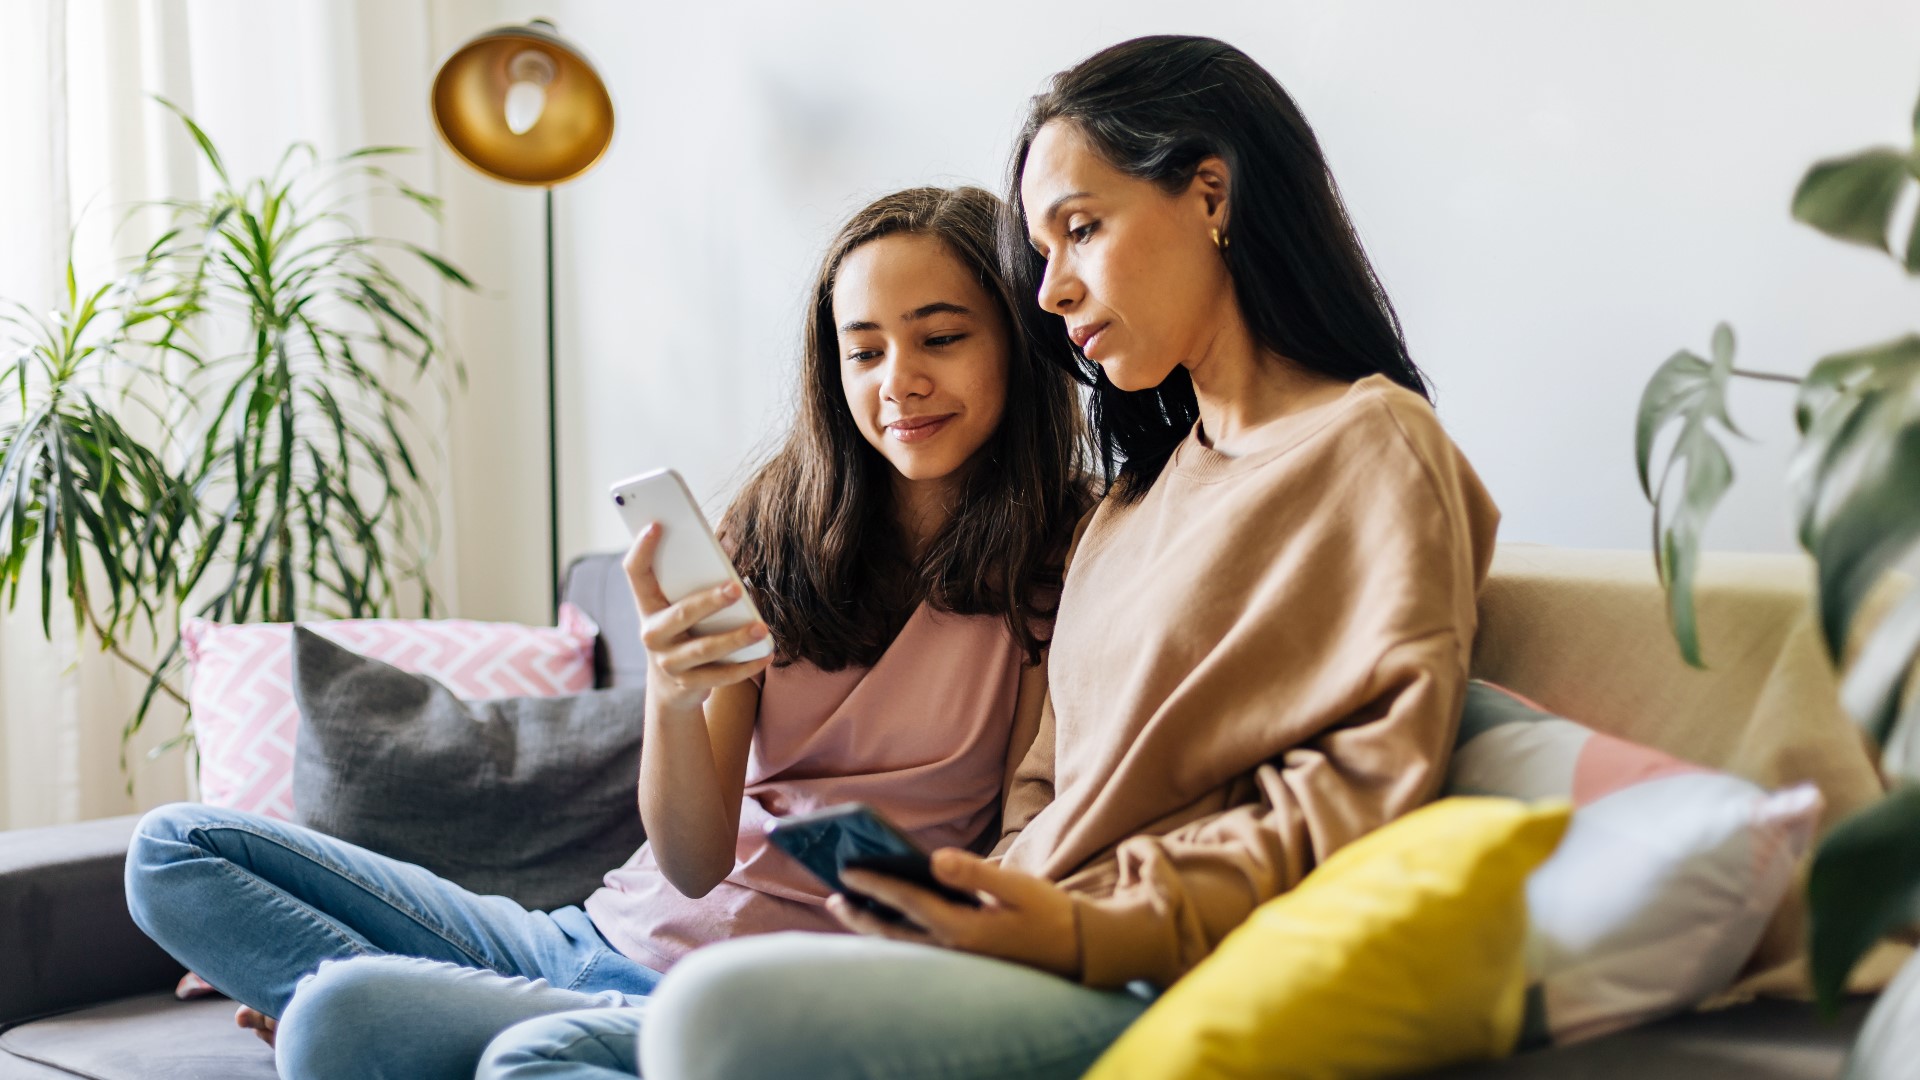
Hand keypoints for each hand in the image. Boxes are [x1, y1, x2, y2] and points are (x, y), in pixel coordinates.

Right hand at [625, 523, 772, 711]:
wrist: (670, 689)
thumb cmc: (683, 631)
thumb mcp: (678, 607)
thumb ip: (694, 582)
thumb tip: (728, 554)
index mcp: (647, 605)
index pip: (636, 573)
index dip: (642, 549)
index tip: (656, 524)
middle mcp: (652, 634)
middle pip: (680, 614)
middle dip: (709, 602)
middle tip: (736, 589)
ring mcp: (667, 662)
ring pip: (703, 649)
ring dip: (735, 638)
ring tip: (761, 629)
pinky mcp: (687, 685)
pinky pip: (719, 676)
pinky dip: (745, 666)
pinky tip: (766, 654)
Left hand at [831, 849, 1081, 979]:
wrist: (1079, 952)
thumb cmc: (1050, 914)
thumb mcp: (1018, 887)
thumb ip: (975, 873)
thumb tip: (934, 859)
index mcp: (964, 929)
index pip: (908, 902)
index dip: (875, 884)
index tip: (847, 870)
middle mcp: (954, 949)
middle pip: (893, 932)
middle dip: (860, 913)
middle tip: (832, 896)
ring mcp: (957, 959)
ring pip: (902, 944)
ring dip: (872, 926)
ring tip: (846, 908)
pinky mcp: (964, 959)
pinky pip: (917, 949)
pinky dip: (894, 933)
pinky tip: (884, 921)